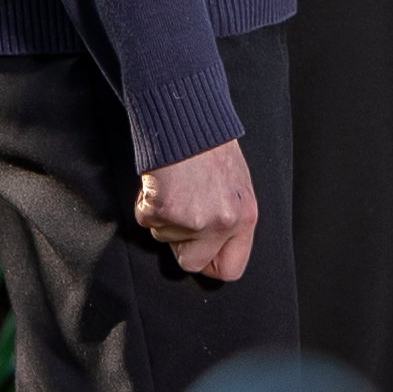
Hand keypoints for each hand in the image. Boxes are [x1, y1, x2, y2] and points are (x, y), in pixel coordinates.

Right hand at [136, 139, 257, 280]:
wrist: (188, 122)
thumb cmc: (211, 151)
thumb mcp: (235, 188)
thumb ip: (228, 221)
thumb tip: (213, 252)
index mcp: (245, 217)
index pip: (231, 268)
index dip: (210, 264)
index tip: (198, 251)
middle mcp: (223, 222)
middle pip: (191, 263)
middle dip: (179, 244)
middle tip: (181, 213)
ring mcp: (194, 219)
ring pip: (164, 238)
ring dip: (164, 216)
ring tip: (177, 185)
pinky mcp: (166, 210)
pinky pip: (146, 220)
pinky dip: (147, 203)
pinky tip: (162, 181)